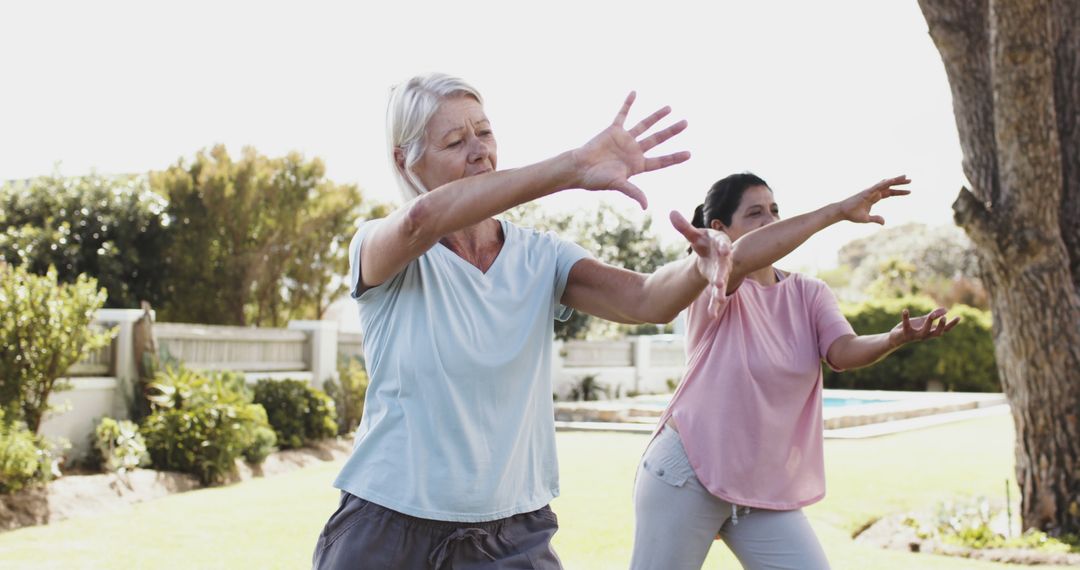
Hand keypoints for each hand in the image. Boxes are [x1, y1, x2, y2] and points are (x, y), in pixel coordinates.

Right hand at [571, 92, 690, 208]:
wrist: (579, 168)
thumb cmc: (597, 179)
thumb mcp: (617, 185)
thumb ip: (633, 192)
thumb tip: (646, 206)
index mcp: (637, 165)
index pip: (661, 161)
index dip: (675, 157)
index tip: (689, 154)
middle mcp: (633, 151)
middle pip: (657, 139)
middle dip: (671, 131)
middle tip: (686, 123)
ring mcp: (624, 139)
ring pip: (644, 125)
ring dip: (656, 116)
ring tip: (670, 108)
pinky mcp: (613, 130)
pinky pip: (622, 114)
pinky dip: (628, 104)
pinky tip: (635, 92)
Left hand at [671, 210, 732, 317]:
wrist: (713, 254)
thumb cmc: (705, 241)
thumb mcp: (695, 235)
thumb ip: (685, 227)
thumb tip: (671, 213)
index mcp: (720, 243)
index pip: (723, 243)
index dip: (725, 246)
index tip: (726, 249)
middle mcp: (724, 258)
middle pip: (724, 266)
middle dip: (723, 274)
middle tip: (720, 282)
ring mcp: (722, 271)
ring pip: (722, 282)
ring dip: (720, 292)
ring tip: (719, 300)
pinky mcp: (717, 282)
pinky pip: (717, 294)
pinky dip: (715, 304)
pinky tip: (712, 314)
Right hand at [834, 175, 911, 224]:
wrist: (843, 213)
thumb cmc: (852, 215)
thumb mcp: (867, 219)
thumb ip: (876, 219)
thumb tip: (884, 222)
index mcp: (874, 198)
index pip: (889, 193)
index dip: (899, 192)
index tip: (909, 191)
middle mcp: (874, 192)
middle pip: (889, 186)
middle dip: (900, 183)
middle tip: (911, 180)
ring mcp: (870, 191)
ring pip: (885, 184)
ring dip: (895, 180)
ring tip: (906, 177)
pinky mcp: (867, 192)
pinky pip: (878, 186)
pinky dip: (885, 183)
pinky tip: (893, 180)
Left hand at [888, 308, 959, 346]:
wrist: (896, 338)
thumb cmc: (912, 328)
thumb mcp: (923, 321)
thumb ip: (934, 315)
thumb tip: (946, 309)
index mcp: (930, 332)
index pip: (944, 330)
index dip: (951, 324)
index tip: (959, 317)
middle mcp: (924, 335)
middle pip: (936, 333)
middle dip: (941, 326)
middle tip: (944, 317)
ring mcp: (915, 335)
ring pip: (924, 332)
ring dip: (928, 323)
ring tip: (931, 314)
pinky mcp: (905, 333)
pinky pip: (906, 325)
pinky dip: (905, 317)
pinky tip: (905, 310)